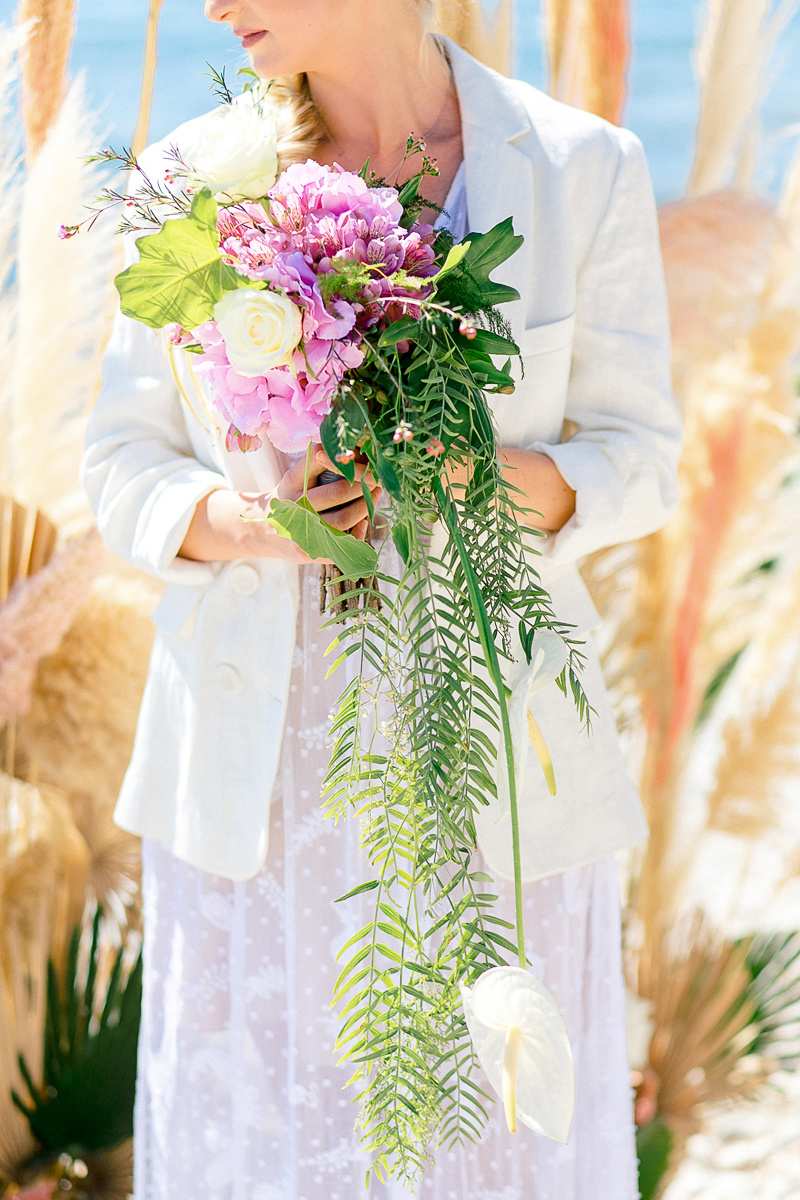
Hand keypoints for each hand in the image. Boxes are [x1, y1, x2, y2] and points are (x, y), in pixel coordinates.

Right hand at [178, 446, 381, 564]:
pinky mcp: (313, 553)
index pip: (320, 464)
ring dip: (365, 506)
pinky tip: (362, 521)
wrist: (265, 532)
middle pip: (338, 492)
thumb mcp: (294, 477)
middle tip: (375, 478)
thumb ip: (314, 463)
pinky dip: (358, 531)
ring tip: (374, 496)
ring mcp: (303, 533)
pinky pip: (344, 543)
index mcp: (290, 485)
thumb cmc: (288, 498)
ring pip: (344, 519)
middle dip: (362, 484)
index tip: (362, 457)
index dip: (345, 461)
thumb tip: (340, 447)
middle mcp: (294, 509)